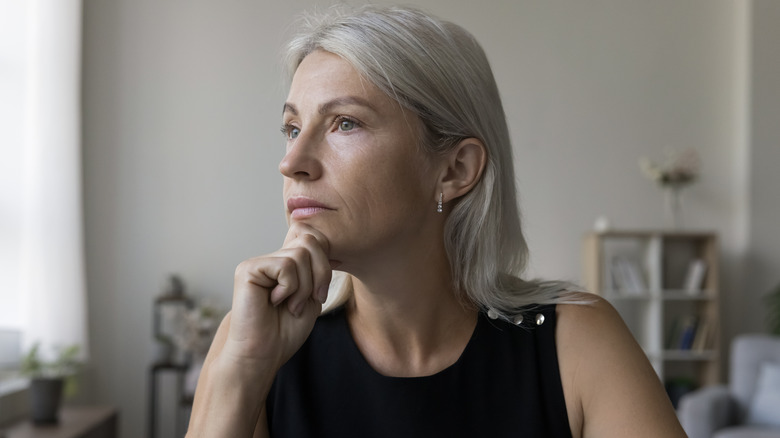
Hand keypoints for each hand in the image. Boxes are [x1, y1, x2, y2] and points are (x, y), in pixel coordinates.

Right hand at [222, 222, 332, 372]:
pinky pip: (285, 266)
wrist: (264, 353)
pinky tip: (274, 302)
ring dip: (304, 287)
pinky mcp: (249, 269)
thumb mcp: (312, 295)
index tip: (321, 290)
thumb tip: (321, 239)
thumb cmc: (286, 330)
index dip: (325, 260)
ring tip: (291, 305)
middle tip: (312, 299)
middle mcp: (272, 258)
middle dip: (320, 273)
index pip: (313, 236)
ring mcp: (259, 262)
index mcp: (286, 263)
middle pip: (310, 241)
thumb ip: (316, 267)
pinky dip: (289, 288)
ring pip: (300, 255)